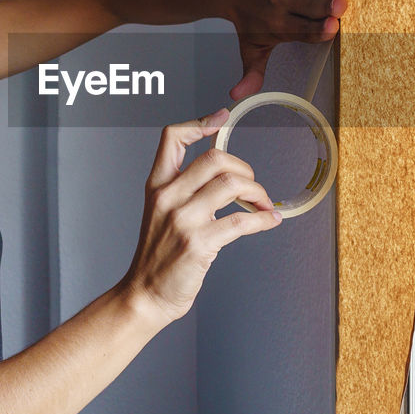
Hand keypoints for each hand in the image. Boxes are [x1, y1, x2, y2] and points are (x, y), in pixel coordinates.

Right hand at [121, 108, 282, 324]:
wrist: (145, 294)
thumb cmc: (157, 254)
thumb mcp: (160, 210)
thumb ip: (183, 187)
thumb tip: (222, 168)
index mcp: (158, 185)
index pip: (173, 137)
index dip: (200, 122)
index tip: (222, 119)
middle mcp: (168, 197)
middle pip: (215, 157)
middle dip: (245, 168)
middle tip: (253, 185)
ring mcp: (183, 220)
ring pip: (232, 184)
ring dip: (258, 193)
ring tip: (263, 204)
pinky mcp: (199, 243)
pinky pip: (242, 221)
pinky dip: (264, 219)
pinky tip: (270, 220)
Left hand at [221, 0, 346, 99]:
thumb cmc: (248, 21)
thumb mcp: (251, 50)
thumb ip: (252, 74)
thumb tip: (237, 96)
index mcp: (278, 26)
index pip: (303, 30)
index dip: (319, 30)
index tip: (332, 28)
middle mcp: (280, 3)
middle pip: (309, 6)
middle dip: (326, 7)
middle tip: (340, 7)